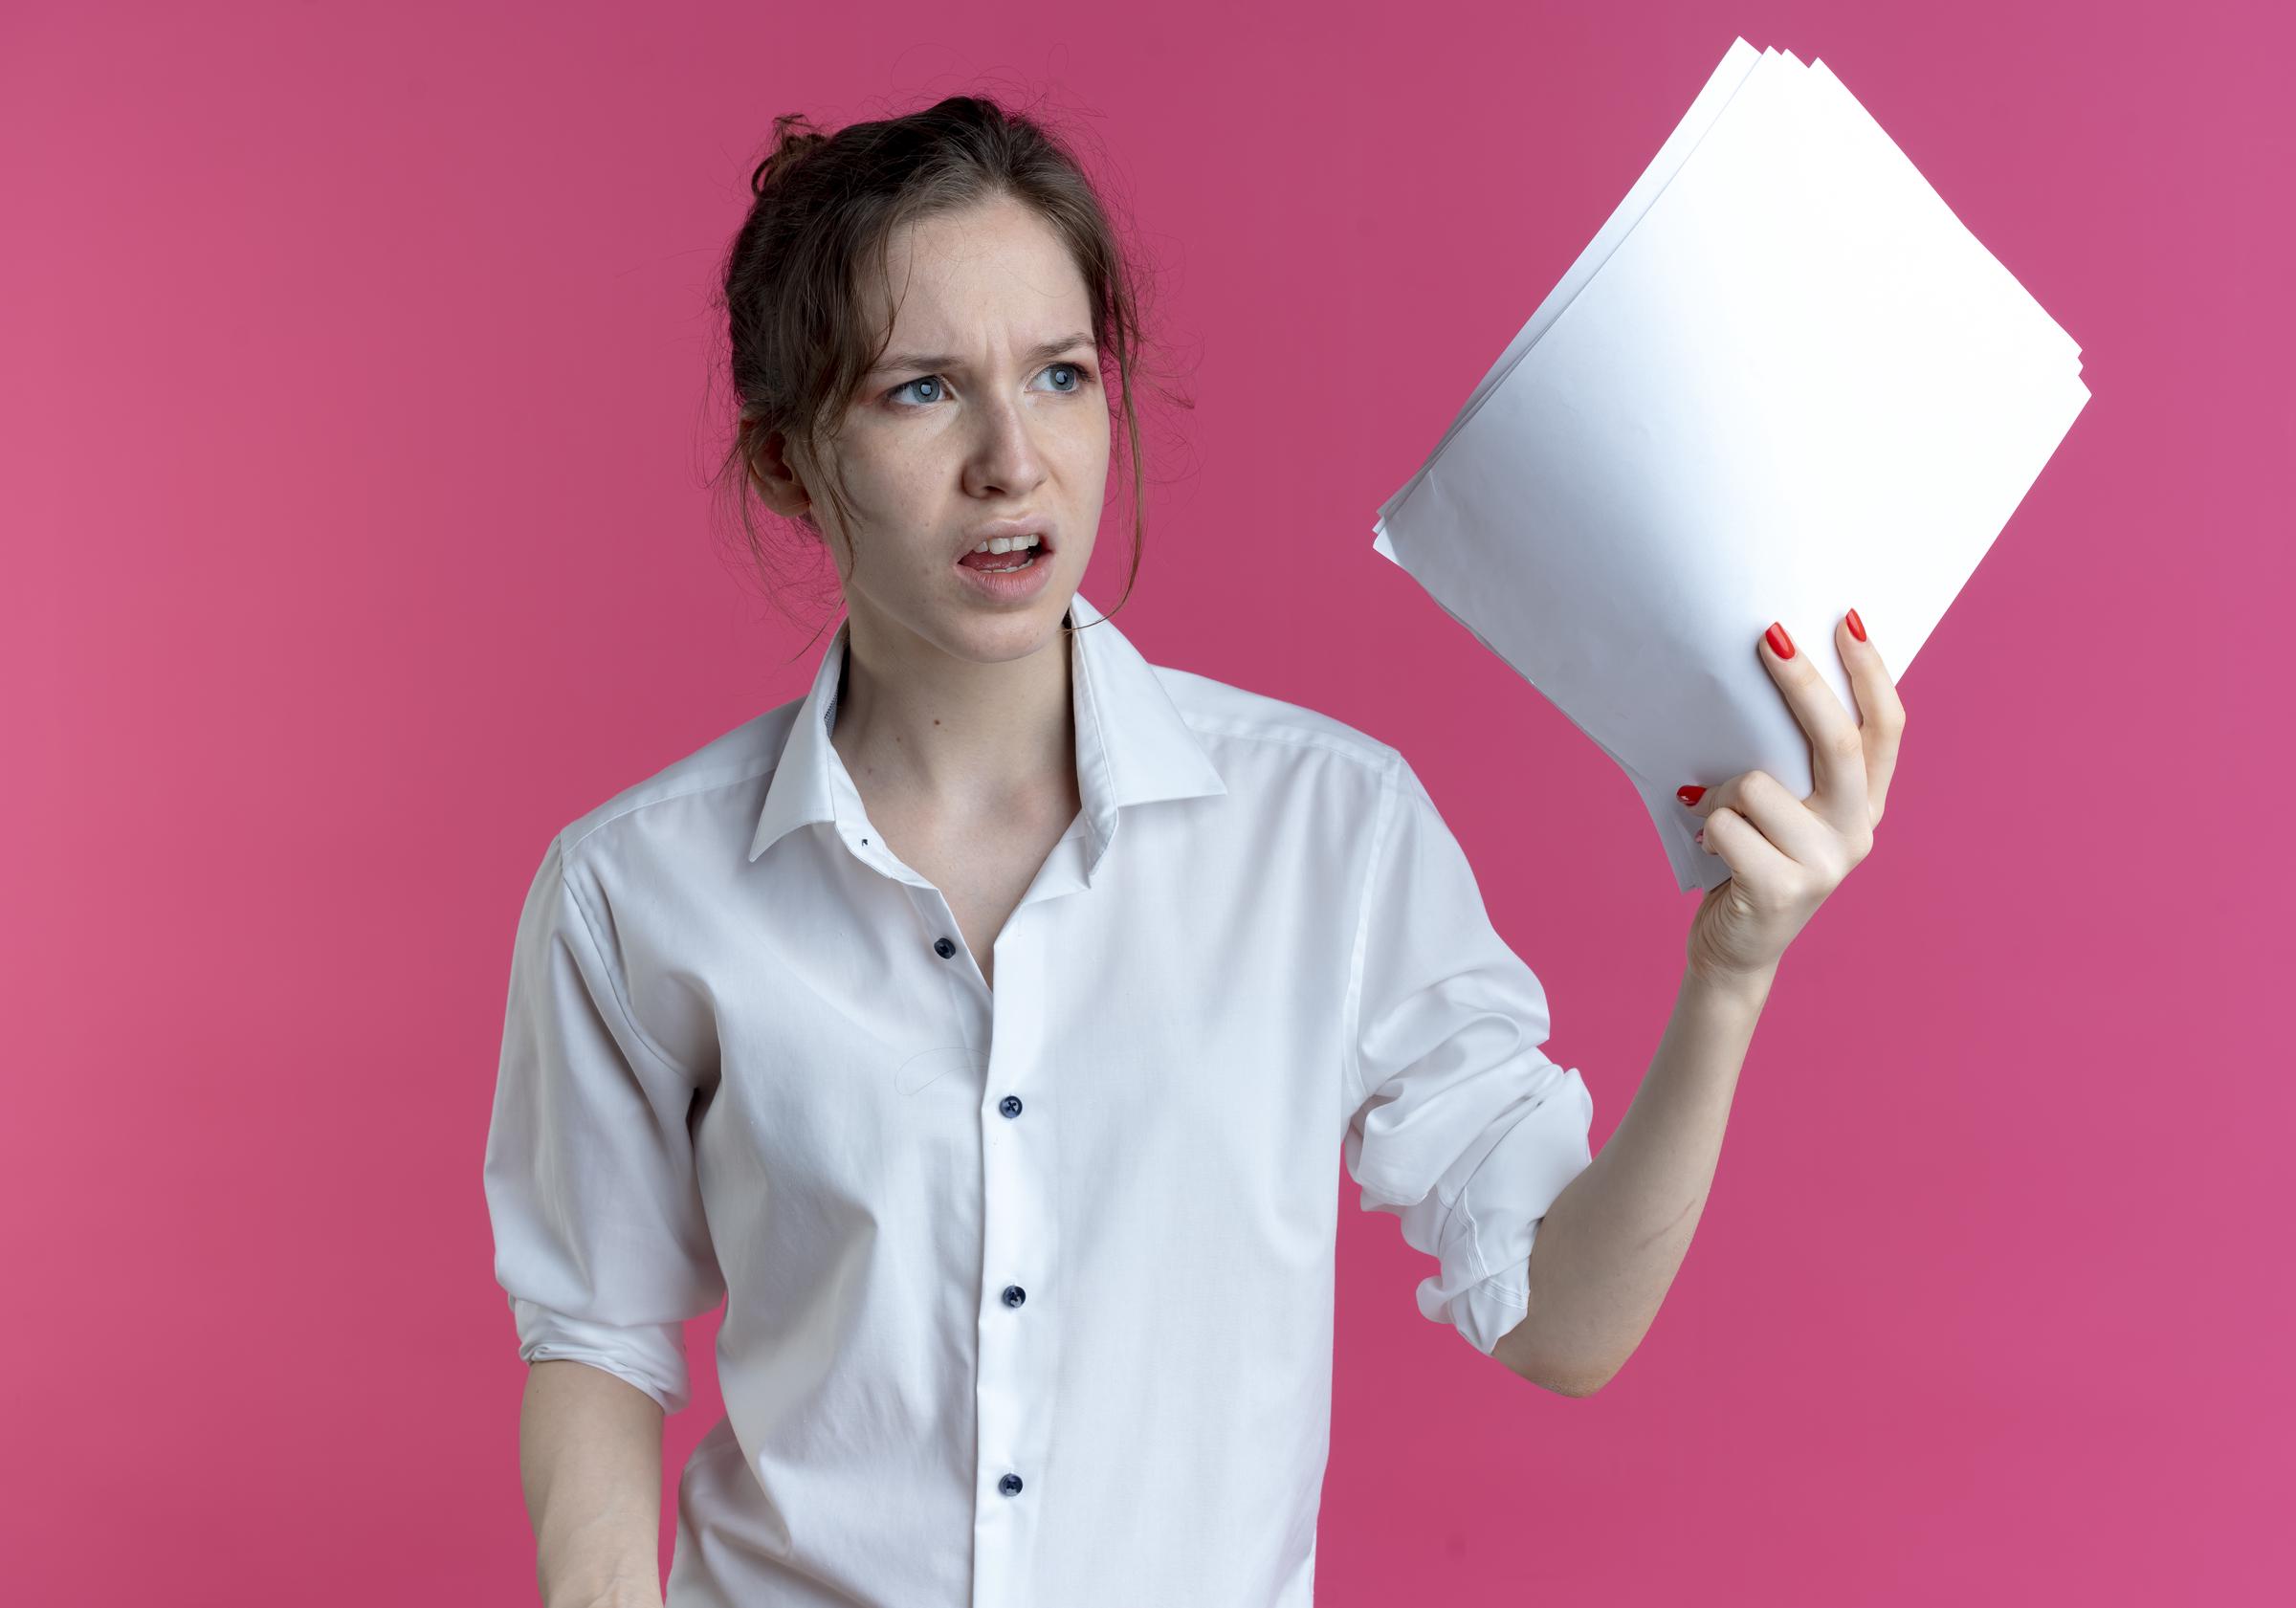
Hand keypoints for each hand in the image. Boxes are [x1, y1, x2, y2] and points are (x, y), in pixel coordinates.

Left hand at [1676, 610, 1904, 989]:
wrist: (1735, 951)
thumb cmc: (1750, 861)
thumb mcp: (1783, 810)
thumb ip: (1793, 762)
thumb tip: (1767, 671)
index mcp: (1865, 805)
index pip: (1884, 728)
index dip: (1869, 671)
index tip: (1845, 618)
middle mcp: (1857, 832)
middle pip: (1838, 741)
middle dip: (1802, 681)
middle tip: (1769, 634)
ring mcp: (1825, 865)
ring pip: (1758, 784)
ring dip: (1719, 790)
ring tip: (1712, 814)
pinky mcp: (1782, 890)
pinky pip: (1726, 824)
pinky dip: (1705, 825)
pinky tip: (1709, 848)